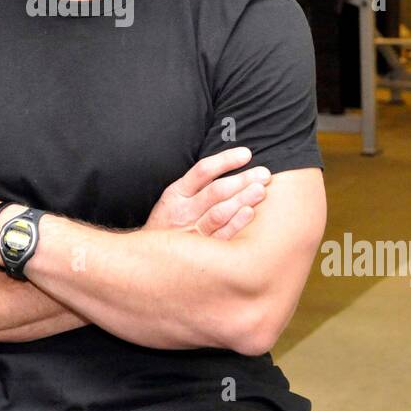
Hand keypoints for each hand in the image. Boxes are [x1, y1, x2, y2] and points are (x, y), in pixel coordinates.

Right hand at [145, 147, 268, 239]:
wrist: (147, 257)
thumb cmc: (168, 222)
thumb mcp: (174, 198)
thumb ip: (196, 184)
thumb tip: (229, 163)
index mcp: (176, 193)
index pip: (203, 171)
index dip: (226, 161)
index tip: (246, 154)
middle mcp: (183, 211)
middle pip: (216, 191)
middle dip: (242, 180)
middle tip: (263, 174)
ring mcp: (191, 231)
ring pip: (219, 213)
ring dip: (242, 200)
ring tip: (261, 190)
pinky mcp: (200, 250)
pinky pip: (221, 236)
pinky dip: (236, 224)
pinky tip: (250, 213)